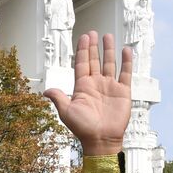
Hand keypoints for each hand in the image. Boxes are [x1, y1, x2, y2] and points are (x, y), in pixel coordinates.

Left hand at [42, 31, 130, 155]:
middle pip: (94, 61)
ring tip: (108, 36)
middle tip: (92, 33)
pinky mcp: (123, 91)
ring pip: (109, 64)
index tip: (84, 38)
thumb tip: (46, 91)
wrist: (101, 139)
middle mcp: (96, 84)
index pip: (82, 64)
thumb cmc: (83, 128)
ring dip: (109, 51)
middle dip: (93, 47)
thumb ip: (58, 98)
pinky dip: (126, 62)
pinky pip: (125, 73)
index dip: (83, 51)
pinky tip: (125, 50)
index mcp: (82, 87)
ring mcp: (110, 87)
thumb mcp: (67, 112)